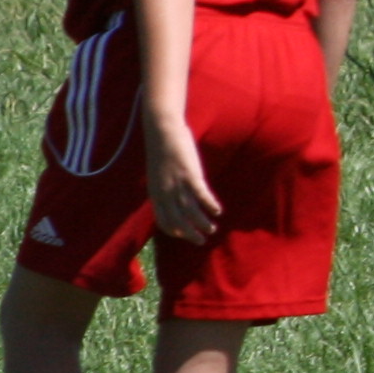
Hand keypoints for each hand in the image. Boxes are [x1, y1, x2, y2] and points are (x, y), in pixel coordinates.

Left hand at [147, 121, 221, 244]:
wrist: (162, 131)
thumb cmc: (162, 151)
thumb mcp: (158, 174)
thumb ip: (164, 187)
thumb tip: (173, 195)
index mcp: (156, 193)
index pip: (163, 221)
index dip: (175, 231)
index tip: (185, 235)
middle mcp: (165, 193)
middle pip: (178, 221)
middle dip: (190, 234)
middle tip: (201, 241)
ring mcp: (177, 184)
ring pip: (190, 211)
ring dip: (202, 223)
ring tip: (212, 229)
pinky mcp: (189, 174)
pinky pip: (201, 195)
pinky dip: (209, 205)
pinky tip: (217, 211)